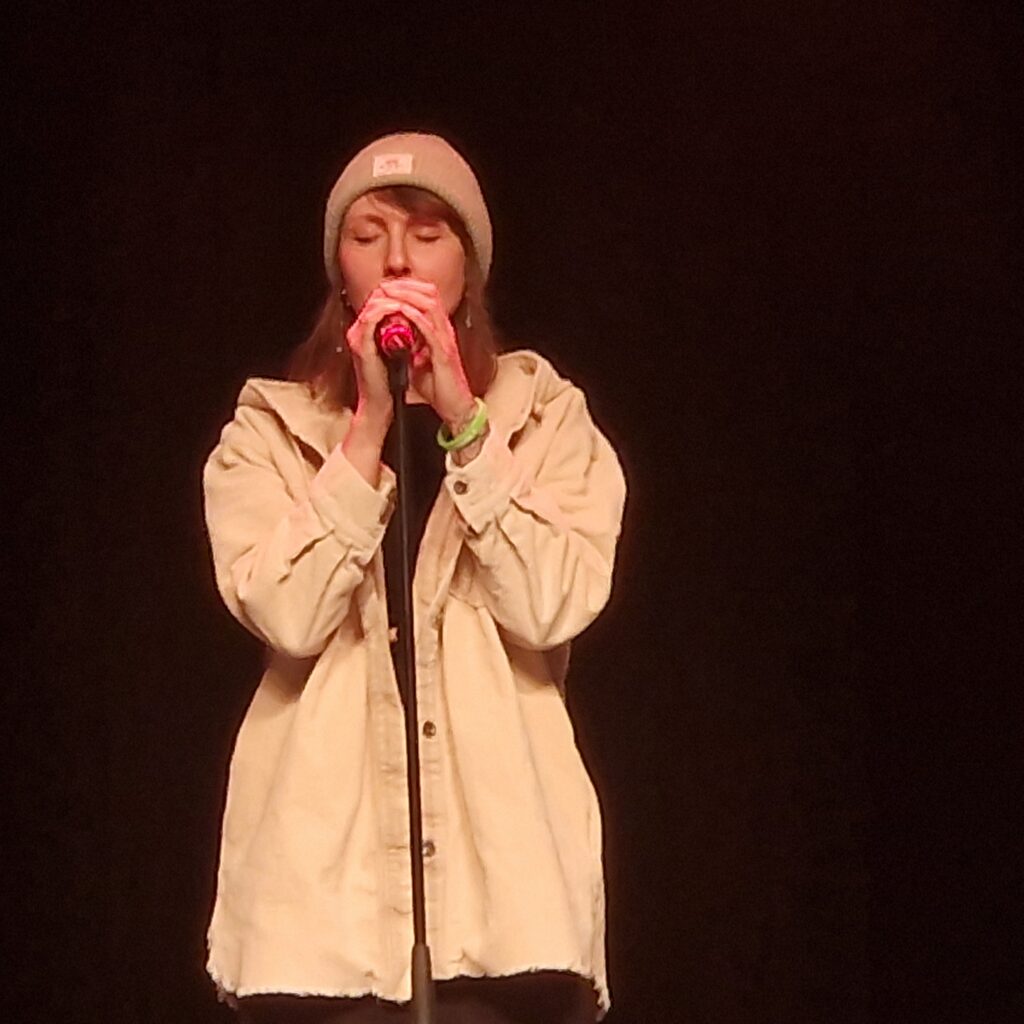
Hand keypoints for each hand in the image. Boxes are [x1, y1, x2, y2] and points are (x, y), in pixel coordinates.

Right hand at [344, 288, 408, 423]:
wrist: (380, 404)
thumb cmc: (391, 381)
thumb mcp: (398, 351)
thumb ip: (402, 334)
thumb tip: (418, 320)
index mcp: (367, 330)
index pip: (381, 298)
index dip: (401, 292)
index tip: (421, 294)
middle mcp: (359, 329)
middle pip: (377, 295)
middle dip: (400, 291)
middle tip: (420, 293)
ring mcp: (357, 336)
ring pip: (375, 302)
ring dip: (397, 298)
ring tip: (415, 300)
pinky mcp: (360, 345)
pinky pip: (372, 318)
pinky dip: (389, 311)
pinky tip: (404, 310)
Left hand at [377, 278, 475, 428]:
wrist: (455, 408)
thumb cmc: (438, 388)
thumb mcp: (418, 361)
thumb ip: (407, 347)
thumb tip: (389, 339)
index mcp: (439, 331)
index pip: (427, 298)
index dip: (408, 287)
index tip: (387, 286)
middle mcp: (445, 331)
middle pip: (429, 294)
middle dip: (405, 286)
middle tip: (385, 284)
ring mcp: (446, 340)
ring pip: (430, 306)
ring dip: (408, 296)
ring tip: (389, 292)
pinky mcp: (444, 353)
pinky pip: (430, 329)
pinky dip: (415, 317)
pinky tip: (402, 311)